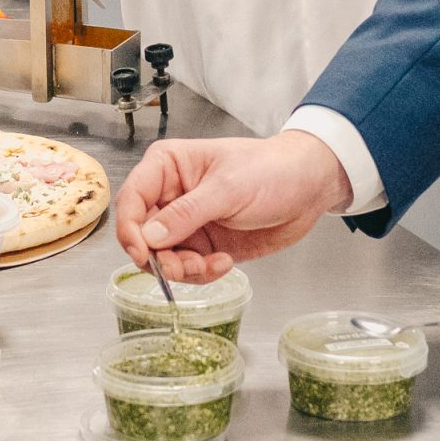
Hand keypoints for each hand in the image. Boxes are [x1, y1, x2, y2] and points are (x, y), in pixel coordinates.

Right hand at [113, 132, 351, 282]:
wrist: (309, 187)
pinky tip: (224, 263)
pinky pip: (187, 269)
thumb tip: (149, 237)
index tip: (143, 253)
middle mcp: (171, 196)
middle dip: (160, 257)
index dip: (130, 229)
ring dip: (183, 269)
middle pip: (142, 235)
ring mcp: (187, 223)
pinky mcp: (204, 245)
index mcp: (167, 167)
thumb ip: (186, 214)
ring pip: (162, 258)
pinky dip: (202, 273)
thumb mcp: (228, 188)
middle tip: (185, 265)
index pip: (131, 199)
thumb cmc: (270, 170)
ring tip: (210, 263)